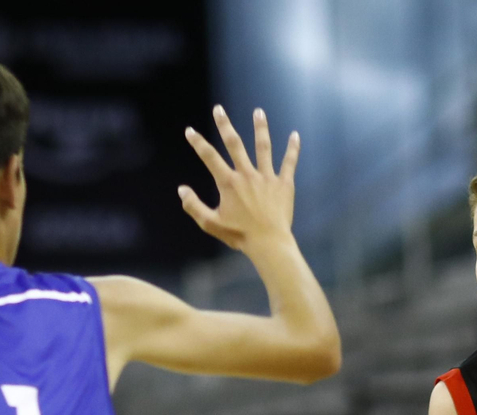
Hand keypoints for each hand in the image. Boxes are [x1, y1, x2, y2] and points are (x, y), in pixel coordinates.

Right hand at [179, 106, 299, 253]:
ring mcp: (267, 177)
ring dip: (260, 128)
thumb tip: (181, 190)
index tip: (190, 130)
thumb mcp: (210, 224)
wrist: (269, 243)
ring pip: (263, 147)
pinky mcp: (283, 184)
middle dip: (224, 125)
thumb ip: (193, 206)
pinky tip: (295, 135)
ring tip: (258, 112)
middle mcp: (247, 175)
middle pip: (234, 144)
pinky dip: (292, 148)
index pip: (209, 157)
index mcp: (229, 183)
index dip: (198, 143)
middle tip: (219, 109)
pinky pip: (289, 162)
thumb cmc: (239, 235)